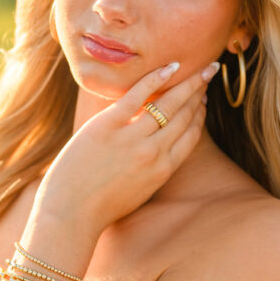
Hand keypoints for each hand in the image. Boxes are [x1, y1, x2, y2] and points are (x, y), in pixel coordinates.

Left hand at [33, 60, 220, 232]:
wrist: (71, 213)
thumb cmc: (99, 207)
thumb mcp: (138, 192)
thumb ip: (152, 170)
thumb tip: (158, 148)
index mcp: (163, 170)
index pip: (191, 135)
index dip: (200, 114)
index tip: (203, 100)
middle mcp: (153, 153)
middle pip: (184, 115)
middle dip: (198, 91)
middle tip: (208, 72)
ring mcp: (131, 139)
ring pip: (168, 103)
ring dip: (186, 83)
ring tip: (195, 68)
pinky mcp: (108, 126)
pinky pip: (138, 96)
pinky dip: (156, 79)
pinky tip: (169, 67)